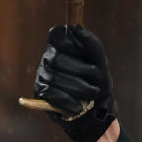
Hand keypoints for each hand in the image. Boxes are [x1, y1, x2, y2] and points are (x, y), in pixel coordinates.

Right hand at [33, 25, 116, 141]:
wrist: (95, 113)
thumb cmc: (97, 85)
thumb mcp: (101, 63)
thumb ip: (91, 44)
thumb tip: (75, 27)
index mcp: (63, 46)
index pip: (56, 35)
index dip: (68, 42)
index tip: (82, 53)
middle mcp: (49, 58)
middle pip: (56, 58)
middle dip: (79, 70)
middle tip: (95, 78)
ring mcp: (42, 75)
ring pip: (54, 77)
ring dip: (77, 87)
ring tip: (91, 94)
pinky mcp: (40, 93)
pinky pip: (50, 94)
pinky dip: (67, 100)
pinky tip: (78, 106)